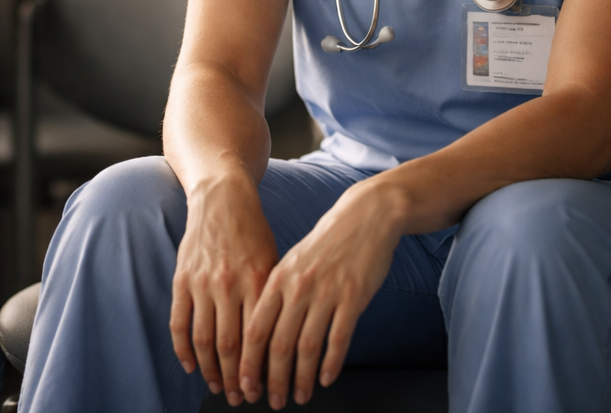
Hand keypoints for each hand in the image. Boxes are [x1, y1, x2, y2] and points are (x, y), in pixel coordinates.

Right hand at [169, 173, 278, 404]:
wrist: (221, 197)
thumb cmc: (253, 231)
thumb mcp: (273, 258)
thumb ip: (274, 297)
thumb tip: (281, 341)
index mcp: (258, 278)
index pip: (259, 336)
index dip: (259, 369)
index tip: (263, 389)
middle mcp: (230, 282)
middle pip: (230, 345)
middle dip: (236, 379)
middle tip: (242, 398)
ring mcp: (202, 282)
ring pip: (205, 340)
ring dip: (211, 371)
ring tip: (219, 388)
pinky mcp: (182, 279)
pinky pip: (179, 323)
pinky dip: (183, 350)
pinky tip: (191, 366)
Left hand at [238, 177, 403, 408]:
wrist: (364, 216)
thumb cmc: (326, 243)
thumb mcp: (294, 262)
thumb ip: (278, 293)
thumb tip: (261, 334)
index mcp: (278, 277)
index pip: (255, 328)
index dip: (249, 362)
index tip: (245, 385)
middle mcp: (298, 286)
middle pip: (279, 344)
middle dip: (273, 379)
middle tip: (273, 401)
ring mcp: (326, 292)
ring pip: (308, 347)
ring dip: (302, 378)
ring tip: (300, 396)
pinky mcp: (353, 297)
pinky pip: (338, 339)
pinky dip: (331, 364)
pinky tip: (327, 379)